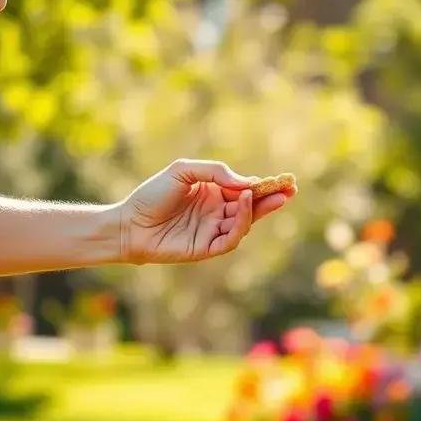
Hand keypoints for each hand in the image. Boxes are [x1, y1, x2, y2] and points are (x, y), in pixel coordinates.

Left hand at [119, 159, 294, 263]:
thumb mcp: (184, 171)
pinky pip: (231, 239)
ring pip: (244, 223)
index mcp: (214, 195)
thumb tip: (246, 183)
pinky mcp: (207, 249)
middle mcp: (217, 214)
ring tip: (262, 195)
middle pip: (252, 208)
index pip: (246, 191)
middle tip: (290, 191)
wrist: (129, 223)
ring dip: (256, 210)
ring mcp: (213, 232)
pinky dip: (240, 223)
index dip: (265, 187)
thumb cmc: (152, 194)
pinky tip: (243, 204)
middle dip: (271, 200)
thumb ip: (215, 172)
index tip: (283, 181)